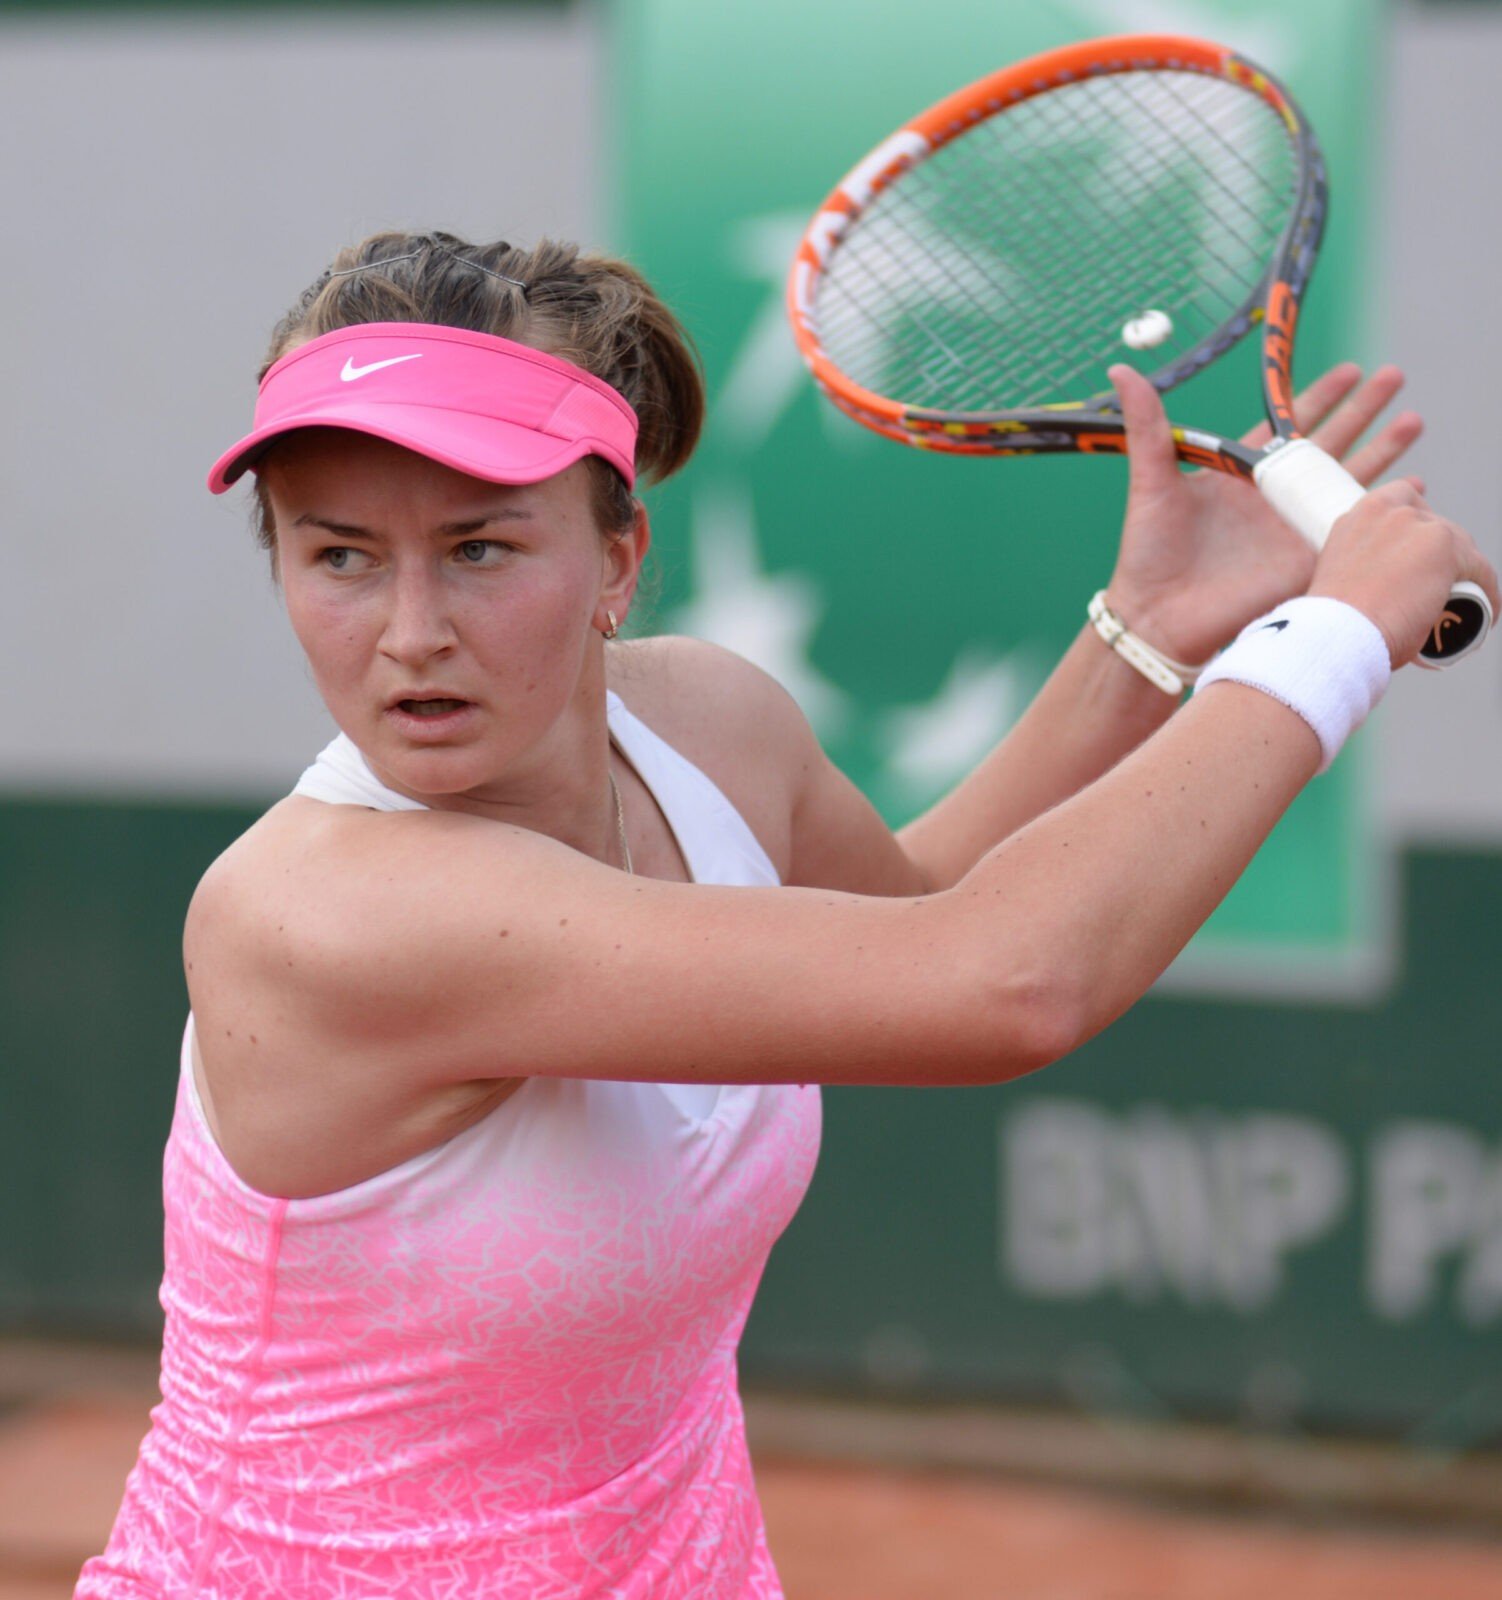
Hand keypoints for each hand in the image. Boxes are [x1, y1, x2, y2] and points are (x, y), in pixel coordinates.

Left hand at [1103, 362, 1423, 663]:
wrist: (1160, 617)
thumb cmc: (1148, 552)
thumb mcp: (1150, 480)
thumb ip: (1147, 425)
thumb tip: (1120, 369)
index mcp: (1241, 473)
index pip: (1290, 425)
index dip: (1320, 396)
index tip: (1351, 370)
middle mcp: (1272, 496)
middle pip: (1330, 443)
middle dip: (1364, 410)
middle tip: (1395, 376)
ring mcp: (1293, 526)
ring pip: (1349, 477)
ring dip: (1384, 449)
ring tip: (1414, 420)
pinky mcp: (1308, 558)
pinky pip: (1354, 526)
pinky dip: (1384, 505)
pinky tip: (1414, 484)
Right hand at [1309, 481, 1498, 666]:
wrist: (1336, 635)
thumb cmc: (1332, 623)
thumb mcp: (1339, 578)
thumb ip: (1354, 568)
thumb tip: (1370, 589)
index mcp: (1359, 515)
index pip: (1402, 499)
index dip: (1418, 520)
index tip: (1422, 545)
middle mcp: (1388, 511)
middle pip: (1434, 522)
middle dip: (1441, 551)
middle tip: (1438, 587)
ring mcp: (1418, 525)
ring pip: (1460, 545)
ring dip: (1464, 570)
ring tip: (1461, 603)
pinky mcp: (1446, 548)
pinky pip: (1481, 569)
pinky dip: (1488, 591)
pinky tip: (1488, 611)